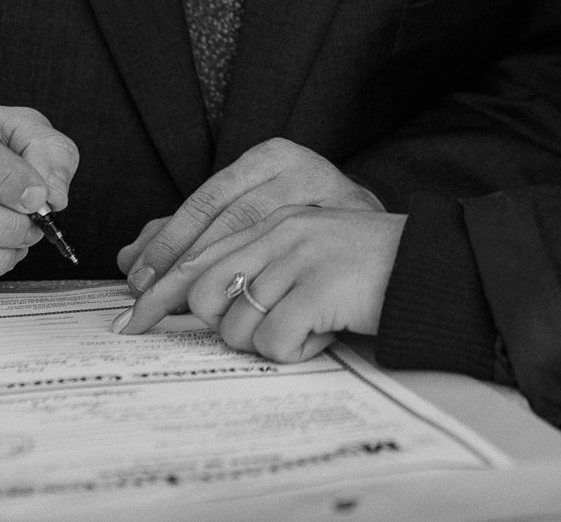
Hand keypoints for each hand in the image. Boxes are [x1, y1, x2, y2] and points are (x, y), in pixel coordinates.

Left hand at [113, 206, 406, 359]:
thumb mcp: (295, 243)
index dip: (160, 288)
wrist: (427, 269)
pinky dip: (294, 353)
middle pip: (206, 291)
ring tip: (304, 327)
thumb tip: (148, 259)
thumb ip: (236, 248)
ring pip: (237, 325)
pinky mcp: (321, 288)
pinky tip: (321, 336)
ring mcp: (303, 253)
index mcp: (273, 205)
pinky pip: (274, 344)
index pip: (197, 247)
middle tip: (260, 328)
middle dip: (219, 325)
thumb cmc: (356, 265)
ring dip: (265, 342)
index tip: (133, 320)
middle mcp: (283, 223)